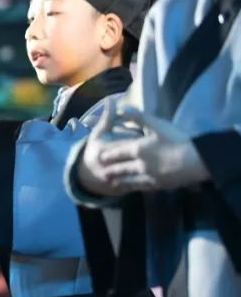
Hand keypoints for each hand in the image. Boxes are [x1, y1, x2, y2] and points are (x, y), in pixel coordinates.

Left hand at [94, 106, 209, 192]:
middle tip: (102, 174)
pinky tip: (134, 188)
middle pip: (122, 168)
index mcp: (138, 149)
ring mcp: (149, 176)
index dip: (109, 155)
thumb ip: (138, 117)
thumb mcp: (157, 125)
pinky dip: (136, 187)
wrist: (196, 162)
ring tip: (113, 183)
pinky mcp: (159, 184)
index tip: (100, 157)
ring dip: (120, 181)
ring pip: (130, 180)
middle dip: (112, 171)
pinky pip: (143, 187)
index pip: (119, 152)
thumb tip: (121, 107)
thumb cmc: (177, 141)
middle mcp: (140, 164)